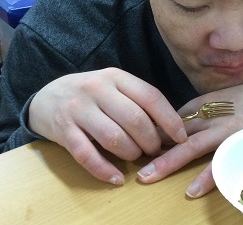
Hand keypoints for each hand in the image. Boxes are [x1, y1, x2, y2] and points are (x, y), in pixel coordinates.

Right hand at [28, 68, 187, 184]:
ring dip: (131, 154)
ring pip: (114, 138)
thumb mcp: (115, 86)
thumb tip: (169, 128)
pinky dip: (104, 170)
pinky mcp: (63, 131)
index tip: (181, 137)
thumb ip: (137, 101)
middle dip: (151, 141)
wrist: (47, 96)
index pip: (151, 96)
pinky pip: (86, 155)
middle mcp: (98, 89)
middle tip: (154, 150)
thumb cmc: (91, 94)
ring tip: (135, 157)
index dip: (169, 119)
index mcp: (116, 77)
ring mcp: (78, 109)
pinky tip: (116, 179)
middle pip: (135, 119)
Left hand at [137, 75, 242, 196]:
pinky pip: (221, 162)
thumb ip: (213, 105)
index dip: (161, 127)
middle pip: (179, 131)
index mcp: (212, 101)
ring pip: (192, 146)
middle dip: (156, 146)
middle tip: (134, 160)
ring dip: (170, 162)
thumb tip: (192, 118)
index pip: (179, 114)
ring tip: (149, 177)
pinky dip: (206, 176)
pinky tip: (191, 190)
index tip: (144, 138)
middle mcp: (215, 114)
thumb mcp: (234, 94)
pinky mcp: (242, 143)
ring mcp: (228, 129)